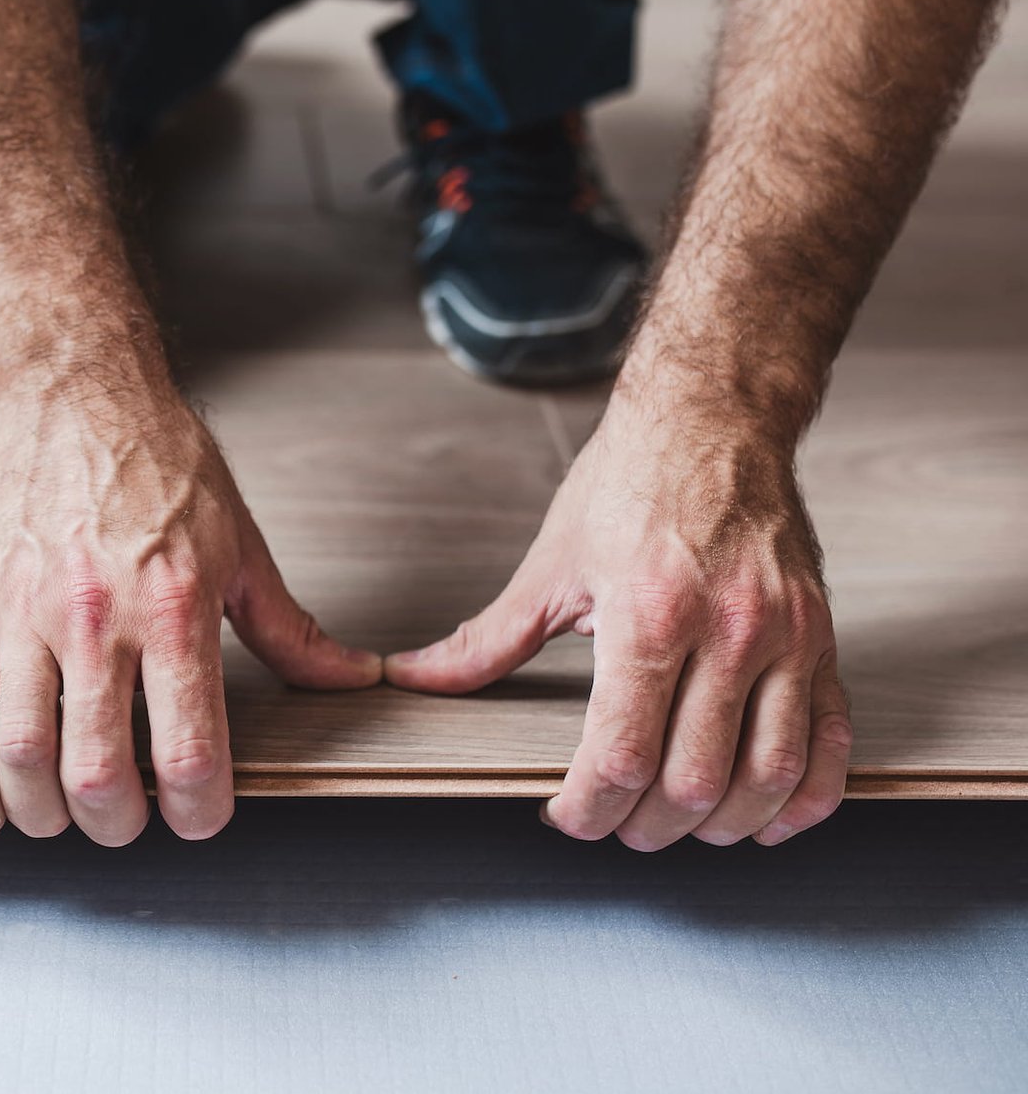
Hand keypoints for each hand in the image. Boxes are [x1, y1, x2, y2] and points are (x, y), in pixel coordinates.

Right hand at [0, 395, 382, 844]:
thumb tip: (352, 678)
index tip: (199, 817)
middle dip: (118, 824)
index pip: (186, 751)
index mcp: (172, 607)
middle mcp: (95, 617)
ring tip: (65, 817)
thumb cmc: (158, 467)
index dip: (197, 811)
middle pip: (95, 772)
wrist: (78, 401)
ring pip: (22, 755)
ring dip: (45, 814)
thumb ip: (289, 631)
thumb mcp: (241, 548)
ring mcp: (24, 615)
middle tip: (129, 822)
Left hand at [384, 400, 851, 849]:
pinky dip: (804, 799)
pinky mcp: (823, 638)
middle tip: (614, 825)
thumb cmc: (630, 484)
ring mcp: (786, 637)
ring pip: (767, 776)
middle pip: (692, 782)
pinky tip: (764, 816)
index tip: (565, 817)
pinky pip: (833, 743)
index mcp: (649, 614)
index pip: (622, 757)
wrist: (713, 419)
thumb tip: (415, 677)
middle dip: (645, 827)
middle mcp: (727, 630)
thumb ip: (487, 639)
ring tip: (679, 827)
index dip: (588, 810)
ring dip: (720, 826)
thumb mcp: (549, 565)